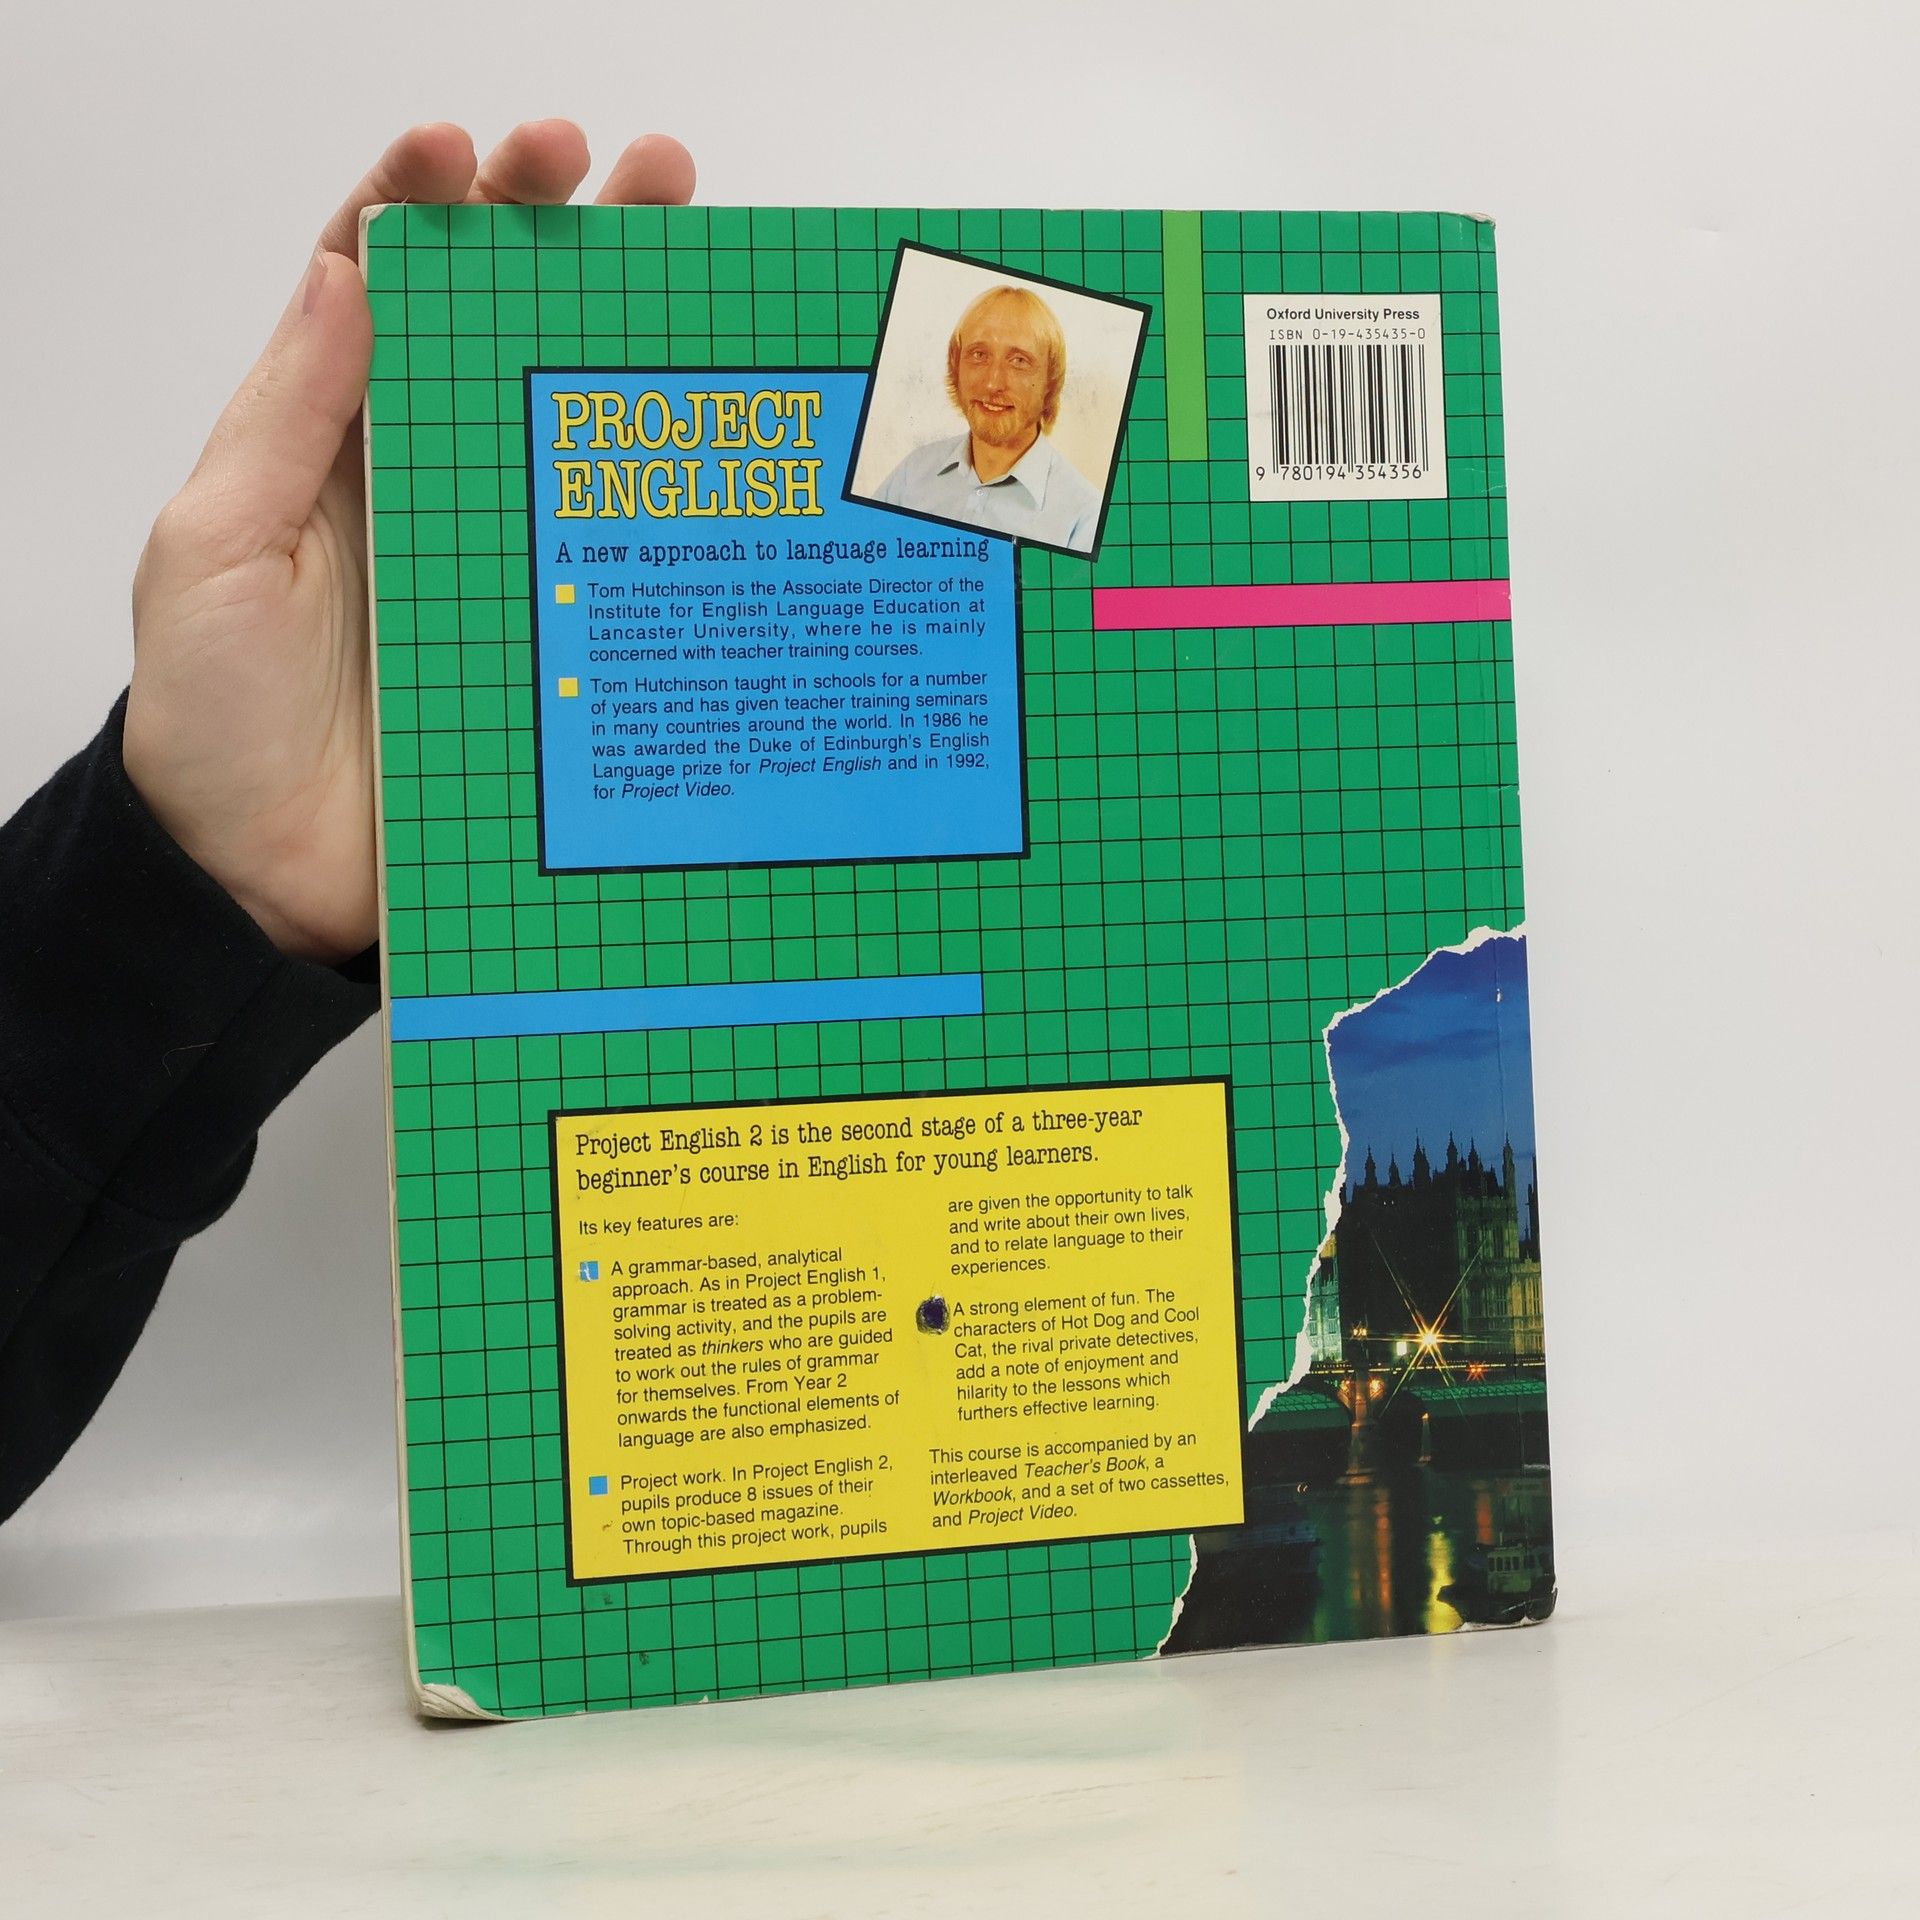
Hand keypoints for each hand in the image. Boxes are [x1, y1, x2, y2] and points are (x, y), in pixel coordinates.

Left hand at [124, 122, 695, 964]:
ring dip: (631, 334)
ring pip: (572, 423)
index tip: (478, 149)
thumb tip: (349, 278)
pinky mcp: (551, 634)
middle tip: (633, 174)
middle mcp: (423, 482)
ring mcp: (497, 556)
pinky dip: (668, 491)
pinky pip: (614, 548)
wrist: (268, 881)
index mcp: (326, 443)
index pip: (378, 292)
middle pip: (500, 333)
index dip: (428, 205)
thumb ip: (285, 420)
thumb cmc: (215, 720)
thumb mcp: (212, 555)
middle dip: (563, 237)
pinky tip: (713, 433)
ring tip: (692, 249)